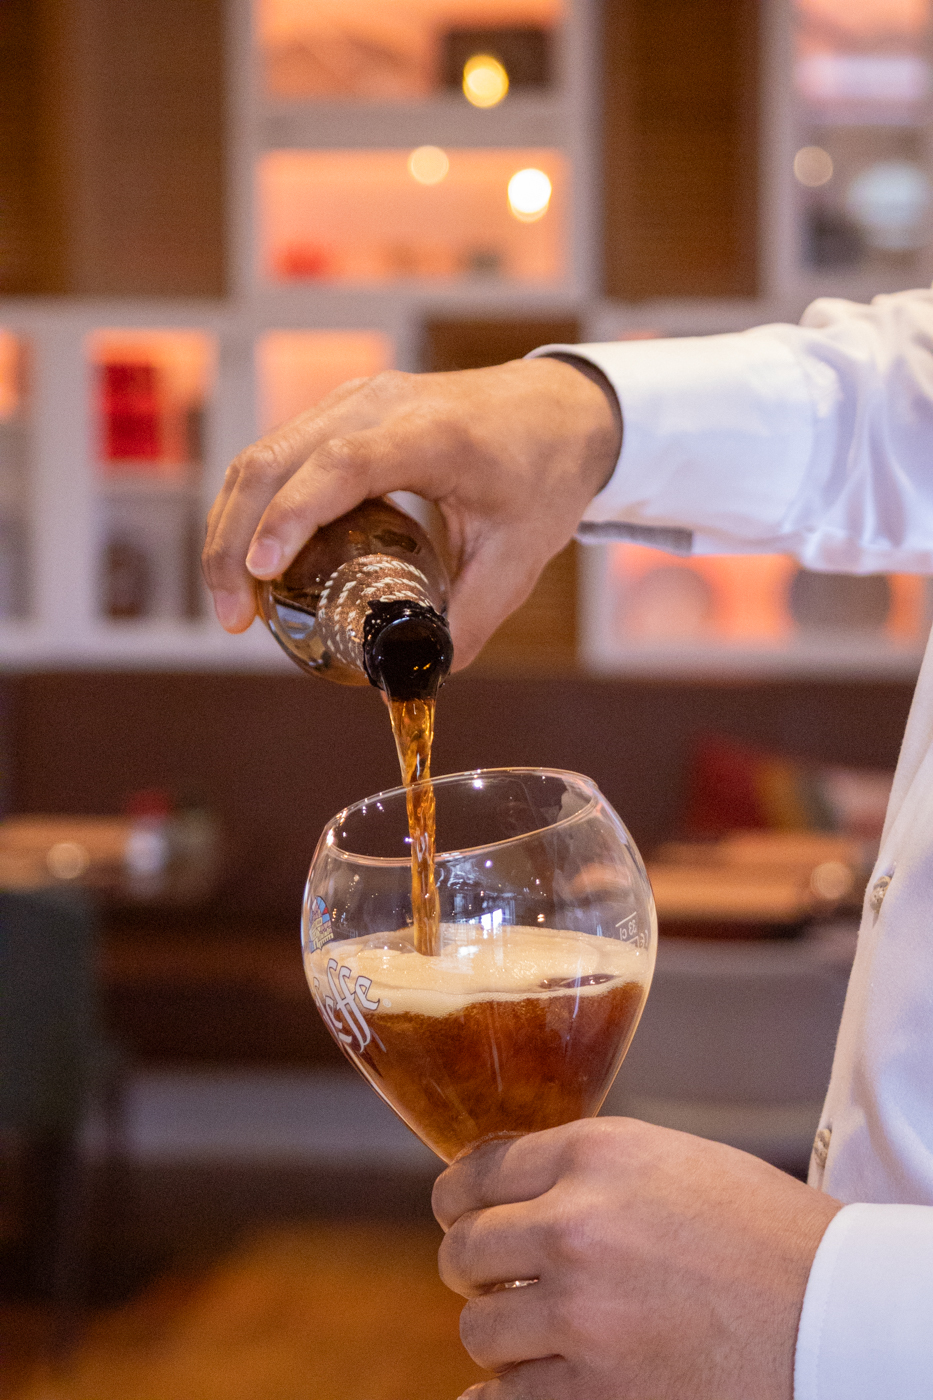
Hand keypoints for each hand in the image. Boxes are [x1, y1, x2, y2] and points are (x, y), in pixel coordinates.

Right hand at [202, 357, 619, 667]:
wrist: (560, 408)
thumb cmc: (544, 474)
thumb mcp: (520, 556)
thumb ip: (468, 620)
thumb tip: (413, 679)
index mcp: (432, 433)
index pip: (341, 466)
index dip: (292, 517)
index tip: (261, 574)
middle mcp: (380, 404)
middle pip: (274, 461)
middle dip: (235, 541)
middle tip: (235, 618)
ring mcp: (354, 401)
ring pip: (262, 456)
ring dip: (233, 528)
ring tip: (236, 603)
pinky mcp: (341, 411)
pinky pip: (279, 456)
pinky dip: (255, 508)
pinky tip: (258, 565)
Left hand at [432, 1117, 840, 1399]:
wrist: (834, 1312)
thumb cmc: (764, 1232)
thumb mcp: (670, 1161)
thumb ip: (588, 1170)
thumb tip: (519, 1187)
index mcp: (595, 1155)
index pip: (478, 1170)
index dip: (459, 1197)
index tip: (458, 1212)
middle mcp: (575, 1226)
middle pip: (465, 1247)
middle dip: (472, 1264)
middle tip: (488, 1275)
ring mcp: (581, 1314)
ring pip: (479, 1325)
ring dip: (496, 1329)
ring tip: (527, 1329)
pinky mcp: (596, 1393)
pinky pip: (503, 1397)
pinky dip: (504, 1392)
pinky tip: (521, 1381)